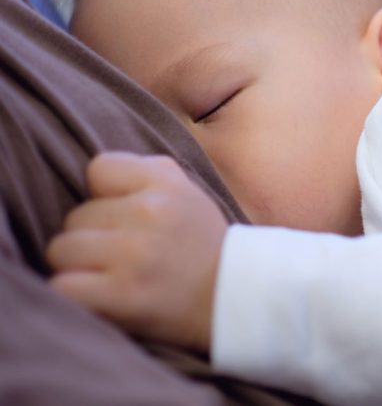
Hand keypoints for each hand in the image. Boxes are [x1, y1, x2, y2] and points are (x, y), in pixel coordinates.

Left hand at [46, 152, 226, 351]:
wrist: (234, 300)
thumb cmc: (200, 247)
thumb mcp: (187, 193)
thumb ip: (144, 172)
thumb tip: (93, 175)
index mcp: (166, 184)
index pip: (98, 168)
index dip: (105, 195)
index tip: (125, 217)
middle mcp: (150, 213)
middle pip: (74, 217)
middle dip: (90, 238)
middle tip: (122, 256)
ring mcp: (135, 255)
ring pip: (60, 250)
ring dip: (77, 268)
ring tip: (109, 277)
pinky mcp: (123, 295)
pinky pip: (62, 286)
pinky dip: (73, 296)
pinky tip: (99, 298)